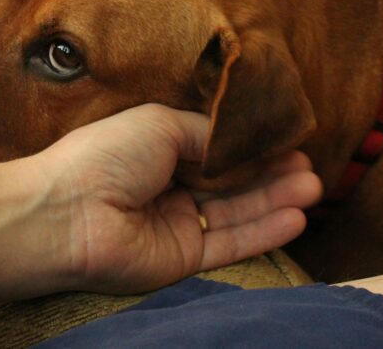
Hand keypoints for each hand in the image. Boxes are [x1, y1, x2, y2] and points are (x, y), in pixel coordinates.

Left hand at [37, 104, 321, 293]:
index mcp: (159, 150)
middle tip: (310, 166)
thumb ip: (207, 133)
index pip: (216, 150)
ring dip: (276, 200)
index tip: (288, 140)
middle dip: (272, 174)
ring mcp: (178, 224)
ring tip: (313, 188)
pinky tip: (295, 217)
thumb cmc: (106, 156)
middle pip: (232, 182)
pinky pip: (230, 244)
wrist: (68, 213)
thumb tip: (241, 138)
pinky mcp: (183, 259)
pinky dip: (263, 231)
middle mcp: (171, 187)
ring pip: (237, 212)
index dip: (251, 147)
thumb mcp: (162, 124)